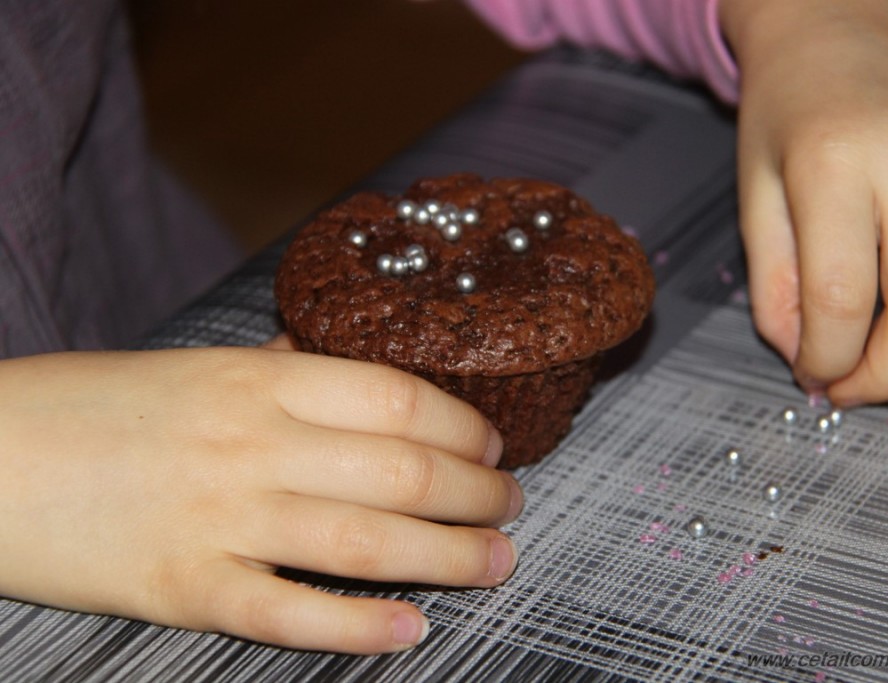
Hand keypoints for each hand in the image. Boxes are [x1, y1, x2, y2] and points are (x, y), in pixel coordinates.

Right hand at [0, 346, 520, 653]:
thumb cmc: (93, 408)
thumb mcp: (193, 367)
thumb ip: (275, 370)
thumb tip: (339, 366)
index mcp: (257, 378)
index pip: (396, 398)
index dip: (462, 425)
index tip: (491, 444)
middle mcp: (252, 443)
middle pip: (402, 469)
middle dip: (477, 492)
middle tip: (510, 504)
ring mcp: (222, 518)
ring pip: (368, 540)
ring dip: (451, 556)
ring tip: (497, 562)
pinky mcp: (186, 588)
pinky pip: (291, 612)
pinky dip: (360, 626)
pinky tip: (412, 629)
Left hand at [719, 0, 887, 404]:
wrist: (841, 17)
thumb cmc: (786, 104)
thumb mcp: (755, 189)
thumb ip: (773, 279)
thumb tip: (801, 355)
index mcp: (834, 164)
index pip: (841, 299)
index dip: (825, 358)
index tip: (808, 376)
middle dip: (885, 378)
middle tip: (847, 392)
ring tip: (879, 372)